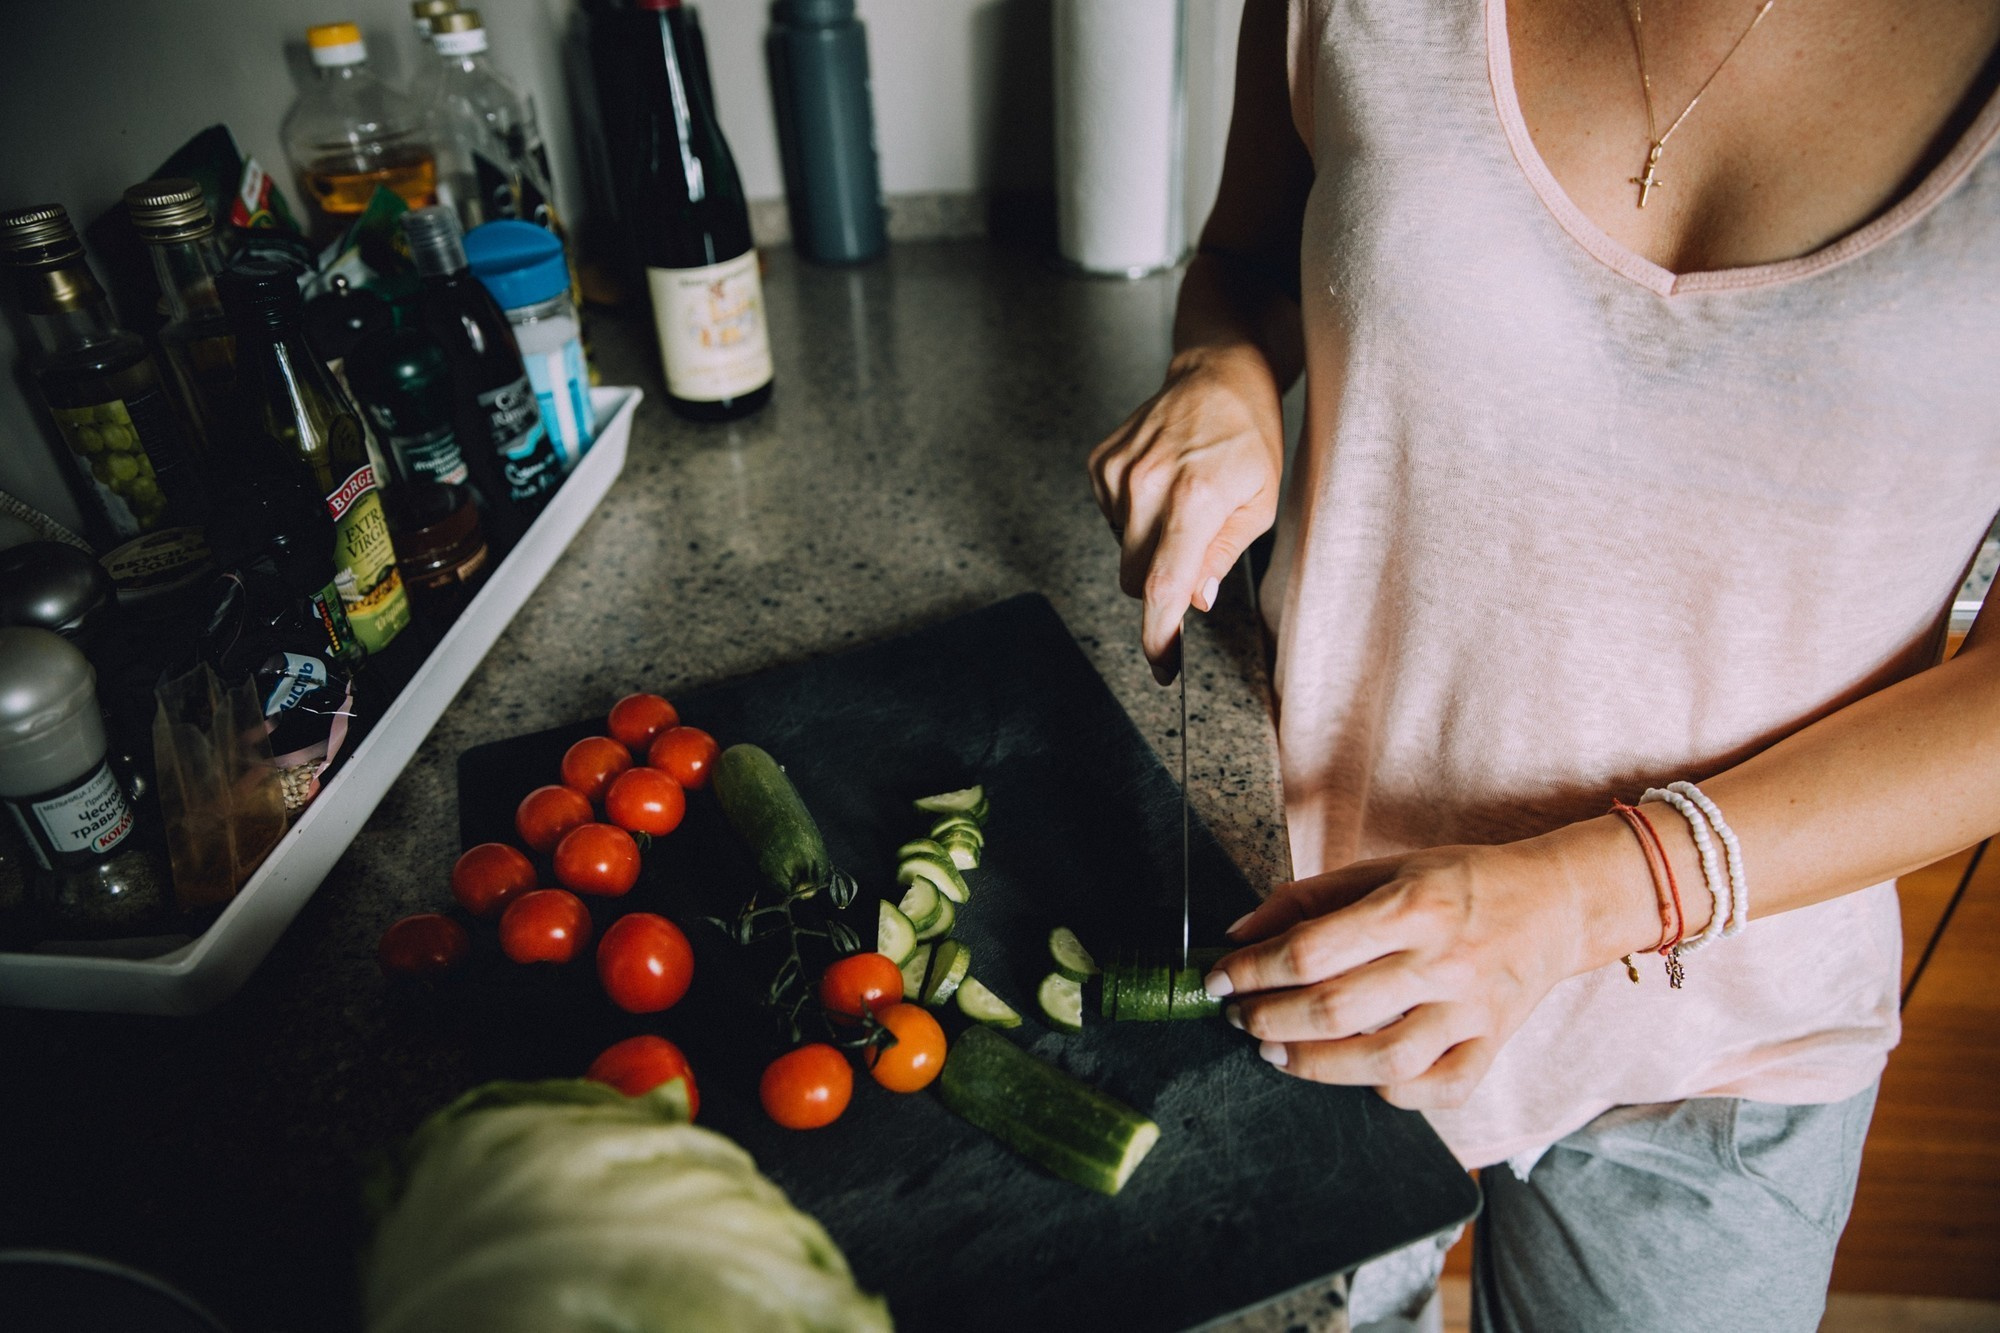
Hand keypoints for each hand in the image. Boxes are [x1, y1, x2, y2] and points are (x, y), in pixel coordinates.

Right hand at [1087, 345, 1283, 681]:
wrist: (1217, 374)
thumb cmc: (1248, 437)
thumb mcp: (1260, 503)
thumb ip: (1222, 556)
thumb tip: (1194, 601)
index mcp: (1195, 497)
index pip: (1164, 584)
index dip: (1159, 635)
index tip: (1162, 665)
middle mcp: (1148, 484)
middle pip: (1136, 578)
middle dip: (1161, 585)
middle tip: (1193, 557)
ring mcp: (1117, 473)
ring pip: (1123, 550)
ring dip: (1151, 544)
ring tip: (1183, 501)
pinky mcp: (1099, 464)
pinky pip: (1112, 520)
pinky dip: (1135, 517)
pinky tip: (1162, 485)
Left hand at [1209, 837, 1631, 1109]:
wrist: (1557, 903)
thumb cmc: (1459, 884)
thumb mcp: (1384, 870)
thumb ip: (1307, 899)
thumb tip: (1238, 935)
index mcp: (1411, 906)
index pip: (1311, 950)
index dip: (1251, 971)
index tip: (1219, 980)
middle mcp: (1443, 960)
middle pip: (1336, 1009)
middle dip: (1269, 1020)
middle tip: (1240, 1019)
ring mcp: (1472, 1009)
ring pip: (1382, 1062)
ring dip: (1314, 1066)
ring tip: (1276, 1054)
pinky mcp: (1494, 1044)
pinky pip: (1440, 1089)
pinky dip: (1392, 1094)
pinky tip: (1358, 1078)